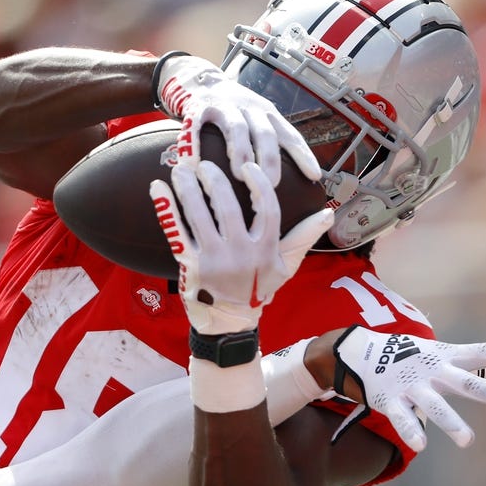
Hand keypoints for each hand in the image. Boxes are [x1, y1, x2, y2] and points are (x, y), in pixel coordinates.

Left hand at [150, 160, 333, 334]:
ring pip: (200, 216)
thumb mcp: (285, 266)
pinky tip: (157, 188)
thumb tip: (327, 214)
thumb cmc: (258, 288)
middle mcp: (241, 254)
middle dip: (215, 181)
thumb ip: (303, 237)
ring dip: (188, 188)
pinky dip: (167, 208)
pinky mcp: (192, 266)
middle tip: (205, 162)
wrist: (229, 322)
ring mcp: (215, 261)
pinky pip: (177, 232)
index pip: (267, 208)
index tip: (247, 166)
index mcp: (266, 249)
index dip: (258, 184)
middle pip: (229, 208)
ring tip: (181, 167)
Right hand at [152, 52, 321, 186]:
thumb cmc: (234, 109)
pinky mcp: (198, 107)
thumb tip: (294, 178)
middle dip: (270, 158)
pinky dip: (192, 145)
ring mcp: (224, 106)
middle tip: (272, 183)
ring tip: (240, 174)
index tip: (314, 176)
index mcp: (267, 113)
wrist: (201, 79)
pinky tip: (191, 166)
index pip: (289, 135)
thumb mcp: (258, 118)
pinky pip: (195, 126)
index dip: (303, 154)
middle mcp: (249, 108)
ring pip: (236, 128)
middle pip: (264, 132)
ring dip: (240, 150)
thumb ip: (272, 142)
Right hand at [329, 325, 485, 451]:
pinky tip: (420, 446)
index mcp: (445, 357)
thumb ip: (471, 362)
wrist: (358, 353)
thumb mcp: (440, 353)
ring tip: (468, 441)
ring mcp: (411, 386)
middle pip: (465, 382)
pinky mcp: (391, 400)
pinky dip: (411, 431)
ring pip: (434, 406)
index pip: (481, 353)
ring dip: (451, 422)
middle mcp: (432, 371)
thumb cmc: (407, 355)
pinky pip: (403, 418)